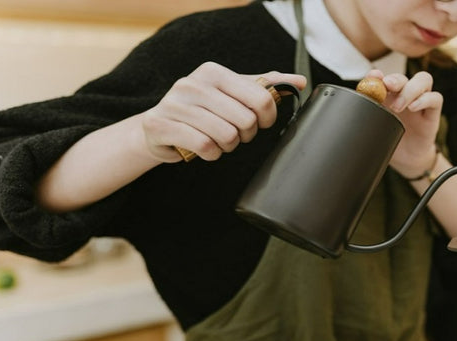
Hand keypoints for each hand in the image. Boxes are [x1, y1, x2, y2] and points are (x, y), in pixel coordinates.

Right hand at [140, 62, 306, 161]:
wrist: (157, 128)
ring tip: (218, 141)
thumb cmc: (201, 111)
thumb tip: (300, 82)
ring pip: (226, 135)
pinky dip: (211, 154)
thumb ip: (265, 86)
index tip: (260, 123)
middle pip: (246, 120)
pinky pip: (205, 146)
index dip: (267, 117)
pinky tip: (205, 149)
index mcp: (213, 71)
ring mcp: (174, 104)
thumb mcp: (232, 93)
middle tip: (235, 134)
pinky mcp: (161, 125)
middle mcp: (192, 83)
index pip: (261, 97)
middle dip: (245, 135)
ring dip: (228, 146)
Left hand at [367, 70, 442, 176]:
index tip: (373, 76)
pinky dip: (425, 99)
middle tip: (387, 87)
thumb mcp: (376, 127)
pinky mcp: (432, 112)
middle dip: (395, 79)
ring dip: (410, 89)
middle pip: (404, 77)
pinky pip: (435, 98)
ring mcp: (421, 101)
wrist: (407, 159)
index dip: (379, 74)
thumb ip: (367, 114)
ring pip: (423, 80)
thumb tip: (353, 106)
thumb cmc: (391, 139)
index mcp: (389, 95)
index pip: (385, 77)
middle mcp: (405, 94)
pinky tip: (414, 107)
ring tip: (399, 106)